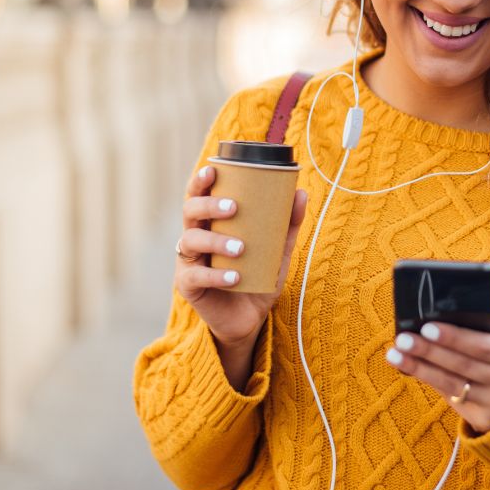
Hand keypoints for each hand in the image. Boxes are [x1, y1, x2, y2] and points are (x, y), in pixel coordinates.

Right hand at [175, 163, 307, 352]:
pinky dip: (216, 275)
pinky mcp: (187, 286)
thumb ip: (287, 225)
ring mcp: (189, 262)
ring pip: (191, 241)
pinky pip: (196, 277)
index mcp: (211, 223)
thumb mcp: (276, 251)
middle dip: (208, 205)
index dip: (201, 180)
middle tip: (234, 208)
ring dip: (215, 240)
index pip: (199, 195)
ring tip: (240, 248)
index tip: (213, 170)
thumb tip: (301, 193)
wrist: (248, 320)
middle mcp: (195, 237)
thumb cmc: (257, 278)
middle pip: (190, 211)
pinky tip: (234, 277)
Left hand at [385, 308, 489, 433]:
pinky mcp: (483, 419)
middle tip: (404, 337)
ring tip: (396, 352)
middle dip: (430, 351)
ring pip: (453, 384)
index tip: (429, 326)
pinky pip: (450, 396)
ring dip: (420, 367)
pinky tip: (407, 366)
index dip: (456, 337)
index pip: (485, 347)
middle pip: (464, 366)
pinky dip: (427, 379)